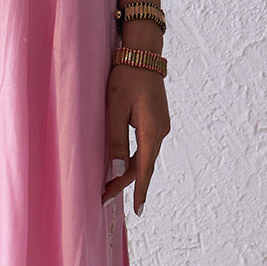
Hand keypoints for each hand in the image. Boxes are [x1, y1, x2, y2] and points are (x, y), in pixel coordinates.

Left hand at [103, 63, 169, 215]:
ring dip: (130, 172)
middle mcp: (161, 131)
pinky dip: (135, 159)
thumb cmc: (126, 78)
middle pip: (144, 165)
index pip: (144, 169)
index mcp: (152, 131)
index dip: (137, 190)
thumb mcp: (116, 108)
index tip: (135, 211)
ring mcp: (161, 126)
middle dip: (126, 183)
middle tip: (105, 197)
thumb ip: (116, 140)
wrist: (143, 54)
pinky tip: (125, 165)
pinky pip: (146, 146)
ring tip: (111, 186)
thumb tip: (116, 169)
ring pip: (145, 156)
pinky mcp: (157, 120)